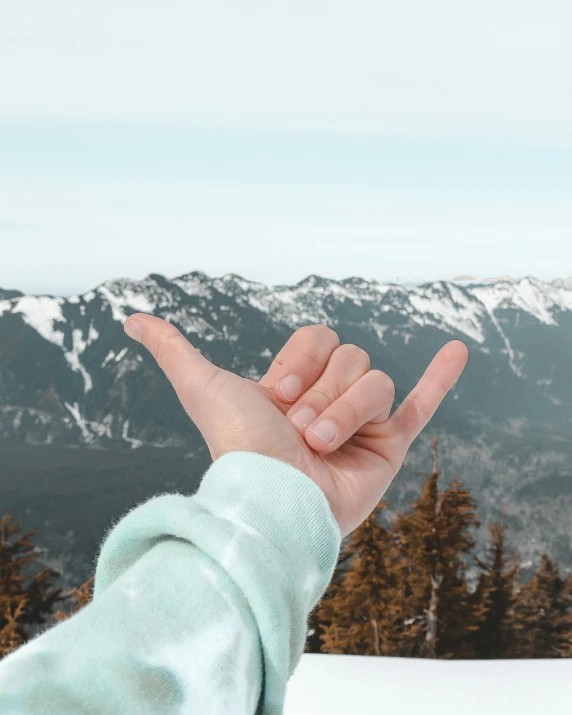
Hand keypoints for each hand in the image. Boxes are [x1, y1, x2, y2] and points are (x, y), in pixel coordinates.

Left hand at [124, 316, 468, 537]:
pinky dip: (440, 379)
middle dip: (321, 392)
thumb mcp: (203, 386)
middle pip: (350, 356)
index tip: (275, 396)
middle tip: (298, 429)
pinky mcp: (390, 445)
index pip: (319, 338)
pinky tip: (457, 348)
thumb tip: (130, 318)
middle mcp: (328, 399)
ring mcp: (361, 422)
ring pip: (375, 379)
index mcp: (295, 385)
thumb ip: (172, 350)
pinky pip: (421, 405)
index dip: (300, 362)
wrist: (274, 500)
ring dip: (345, 411)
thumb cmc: (239, 446)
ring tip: (321, 445)